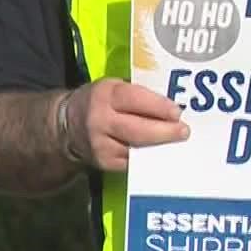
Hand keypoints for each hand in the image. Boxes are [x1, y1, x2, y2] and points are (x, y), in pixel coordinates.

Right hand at [67, 78, 188, 171]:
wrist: (67, 125)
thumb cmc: (101, 103)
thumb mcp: (114, 88)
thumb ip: (139, 95)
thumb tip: (173, 105)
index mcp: (106, 95)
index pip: (135, 99)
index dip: (158, 107)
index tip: (177, 112)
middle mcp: (101, 119)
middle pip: (137, 129)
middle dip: (164, 132)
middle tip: (184, 132)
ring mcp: (101, 144)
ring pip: (137, 149)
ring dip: (160, 147)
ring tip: (177, 144)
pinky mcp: (104, 162)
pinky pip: (132, 162)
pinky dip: (149, 159)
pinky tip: (161, 155)